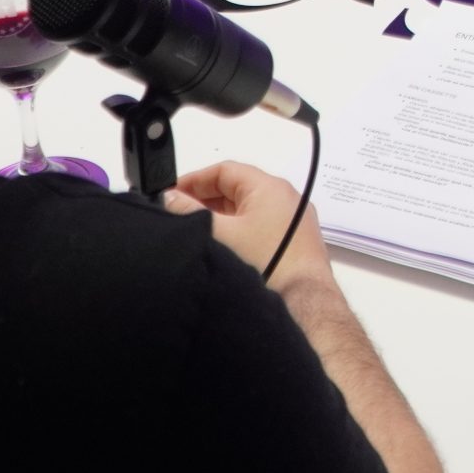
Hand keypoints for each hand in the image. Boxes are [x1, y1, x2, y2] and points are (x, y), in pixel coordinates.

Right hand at [164, 160, 335, 293]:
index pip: (225, 170)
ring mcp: (294, 220)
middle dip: (205, 198)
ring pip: (249, 209)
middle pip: (237, 188)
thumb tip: (169, 196)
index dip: (195, 179)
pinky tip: (223, 247)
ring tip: (195, 231)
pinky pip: (261, 225)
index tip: (171, 193)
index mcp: (270, 186)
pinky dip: (239, 229)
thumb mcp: (221, 234)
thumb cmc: (264, 262)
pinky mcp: (296, 241)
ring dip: (222, 216)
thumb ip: (191, 212)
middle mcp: (286, 197)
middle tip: (178, 214)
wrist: (305, 302)